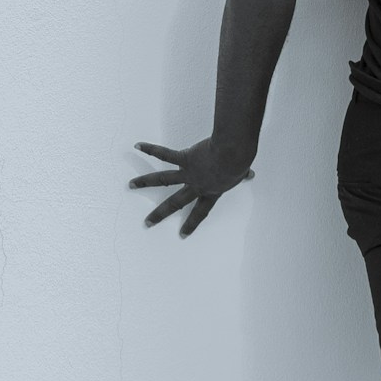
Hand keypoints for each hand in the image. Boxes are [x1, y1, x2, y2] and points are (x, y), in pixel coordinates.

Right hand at [129, 139, 254, 239]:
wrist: (232, 155)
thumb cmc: (239, 162)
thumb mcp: (241, 172)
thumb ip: (242, 176)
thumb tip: (250, 175)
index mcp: (211, 192)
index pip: (200, 212)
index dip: (192, 223)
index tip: (182, 234)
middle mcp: (196, 186)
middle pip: (175, 203)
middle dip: (160, 214)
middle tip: (147, 223)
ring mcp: (188, 173)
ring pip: (163, 180)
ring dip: (145, 182)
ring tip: (130, 185)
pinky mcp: (185, 158)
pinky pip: (165, 154)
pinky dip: (151, 149)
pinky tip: (138, 145)